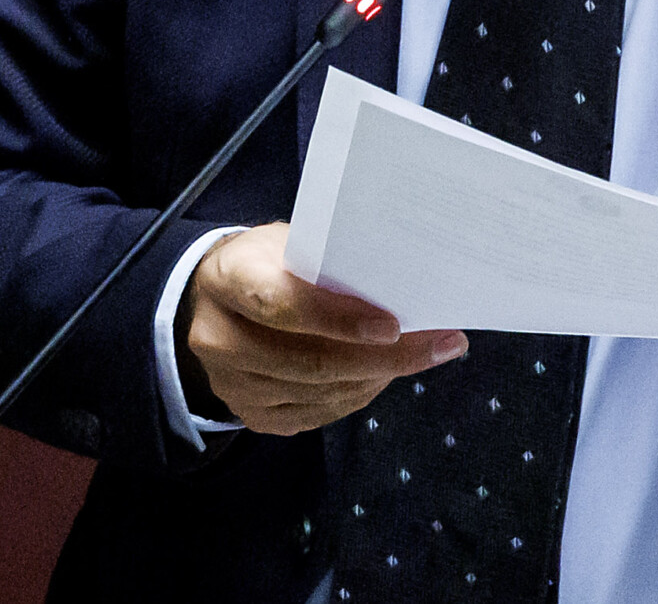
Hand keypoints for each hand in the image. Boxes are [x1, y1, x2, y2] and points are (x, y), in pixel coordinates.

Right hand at [180, 222, 468, 435]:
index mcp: (227, 279)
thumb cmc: (269, 261)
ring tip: (425, 354)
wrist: (216, 298)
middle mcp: (218, 338)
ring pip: (320, 392)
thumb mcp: (291, 242)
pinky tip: (386, 373)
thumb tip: (403, 288)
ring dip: (379, 377)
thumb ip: (331, 264)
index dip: (338, 319)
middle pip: (309, 360)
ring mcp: (231, 384)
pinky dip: (360, 394)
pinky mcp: (251, 415)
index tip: (393, 325)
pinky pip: (318, 414)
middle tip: (440, 345)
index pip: (282, 304)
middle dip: (384, 357)